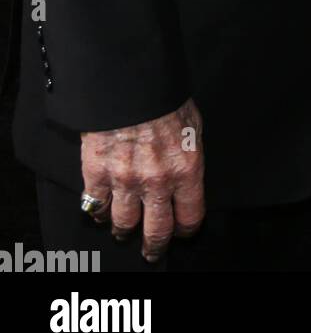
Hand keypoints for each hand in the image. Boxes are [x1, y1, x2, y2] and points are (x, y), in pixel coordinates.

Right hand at [80, 97, 204, 262]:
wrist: (130, 82)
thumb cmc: (164, 98)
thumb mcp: (193, 125)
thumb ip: (189, 155)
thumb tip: (188, 173)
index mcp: (186, 170)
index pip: (190, 217)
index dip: (186, 230)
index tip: (182, 231)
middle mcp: (157, 182)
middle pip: (157, 232)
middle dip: (155, 246)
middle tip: (152, 251)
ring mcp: (125, 181)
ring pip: (123, 225)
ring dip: (124, 231)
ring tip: (124, 231)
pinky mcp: (97, 174)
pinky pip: (95, 207)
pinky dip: (98, 212)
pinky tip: (103, 210)